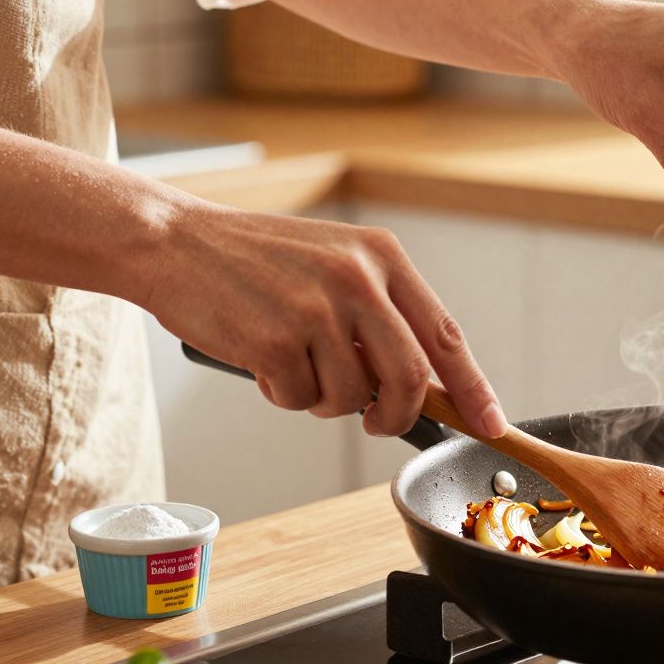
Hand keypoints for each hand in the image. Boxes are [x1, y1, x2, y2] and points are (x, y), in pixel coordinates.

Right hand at [143, 204, 505, 438]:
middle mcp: (357, 279)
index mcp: (381, 256)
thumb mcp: (333, 263)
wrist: (173, 241)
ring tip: (292, 363)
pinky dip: (282, 395)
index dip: (472, 385)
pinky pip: (299, 401)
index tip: (490, 422)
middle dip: (398, 415)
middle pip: (409, 379)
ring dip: (323, 400)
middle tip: (377, 422)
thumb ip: (379, 314)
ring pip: (350, 397)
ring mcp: (316, 309)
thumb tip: (421, 386)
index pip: (444, 333)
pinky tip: (261, 358)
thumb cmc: (256, 260)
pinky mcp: (274, 340)